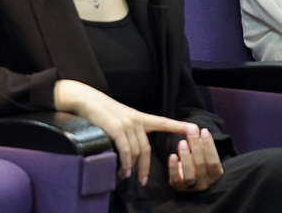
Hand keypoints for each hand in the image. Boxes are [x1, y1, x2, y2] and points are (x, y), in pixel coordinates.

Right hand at [54, 79, 190, 183]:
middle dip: (145, 167)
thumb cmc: (101, 113)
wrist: (86, 101)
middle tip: (143, 181)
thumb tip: (130, 153)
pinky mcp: (117, 128)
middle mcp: (137, 120)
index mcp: (140, 117)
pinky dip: (125, 163)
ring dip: (131, 167)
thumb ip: (129, 132)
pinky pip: (126, 150)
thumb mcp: (120, 120)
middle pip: (146, 149)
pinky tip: (123, 171)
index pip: (163, 121)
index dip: (178, 126)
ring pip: (135, 152)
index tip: (194, 128)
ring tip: (126, 177)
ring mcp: (128, 124)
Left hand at [167, 124, 223, 192]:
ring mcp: (192, 188)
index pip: (213, 160)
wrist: (191, 179)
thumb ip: (202, 144)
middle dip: (196, 146)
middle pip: (201, 165)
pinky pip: (176, 180)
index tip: (204, 130)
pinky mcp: (179, 188)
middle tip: (191, 131)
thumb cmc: (200, 161)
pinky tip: (172, 156)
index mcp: (215, 173)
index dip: (209, 145)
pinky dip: (173, 168)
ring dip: (185, 157)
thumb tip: (198, 130)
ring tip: (182, 142)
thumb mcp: (205, 154)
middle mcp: (205, 182)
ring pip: (189, 174)